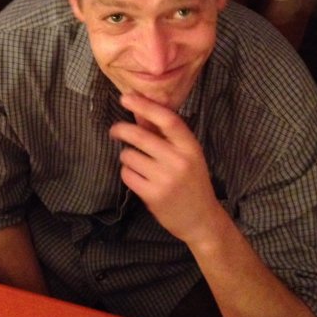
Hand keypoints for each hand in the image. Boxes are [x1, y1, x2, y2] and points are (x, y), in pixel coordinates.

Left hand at [110, 93, 221, 243]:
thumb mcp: (186, 154)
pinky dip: (128, 173)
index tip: (127, 97)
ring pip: (129, 156)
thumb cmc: (192, 181)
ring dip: (127, 157)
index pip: (167, 119)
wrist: (201, 219)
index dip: (145, 106)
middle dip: (121, 130)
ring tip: (138, 163)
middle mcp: (179, 161)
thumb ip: (163, 133)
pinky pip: (127, 175)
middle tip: (115, 130)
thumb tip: (139, 109)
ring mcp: (165, 179)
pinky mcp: (153, 196)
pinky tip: (139, 177)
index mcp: (190, 146)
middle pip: (140, 136)